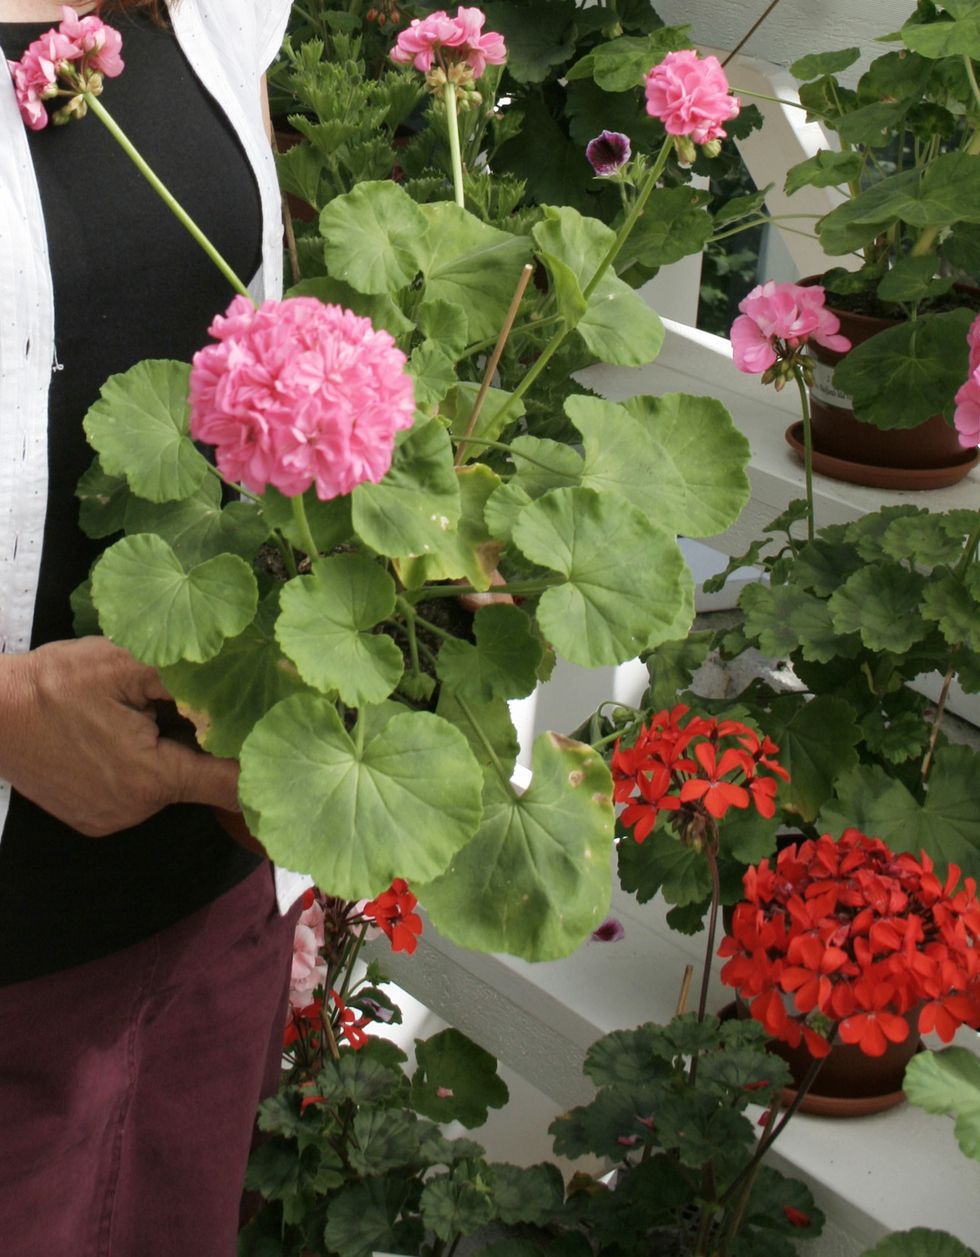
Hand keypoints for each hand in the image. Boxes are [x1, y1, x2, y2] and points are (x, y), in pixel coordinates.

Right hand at [0, 637, 238, 836]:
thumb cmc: (54, 683)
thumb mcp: (123, 662)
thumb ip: (184, 676)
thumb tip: (236, 678)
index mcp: (151, 777)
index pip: (228, 783)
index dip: (256, 761)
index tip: (280, 745)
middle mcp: (135, 809)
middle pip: (196, 779)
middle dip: (205, 745)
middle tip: (202, 707)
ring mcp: (111, 819)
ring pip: (166, 784)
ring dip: (169, 754)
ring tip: (143, 717)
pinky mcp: (93, 819)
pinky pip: (136, 792)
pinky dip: (139, 766)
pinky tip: (119, 736)